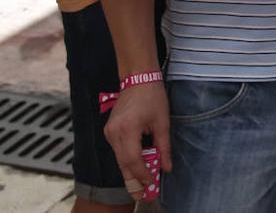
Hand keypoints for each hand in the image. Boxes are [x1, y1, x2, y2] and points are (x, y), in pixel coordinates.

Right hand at [103, 82, 170, 199]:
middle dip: (133, 180)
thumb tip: (166, 168)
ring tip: (141, 184)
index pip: (133, 160)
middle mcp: (114, 132)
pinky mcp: (109, 131)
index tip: (151, 184)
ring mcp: (109, 132)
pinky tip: (137, 167)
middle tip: (141, 195)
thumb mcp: (162, 122)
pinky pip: (118, 151)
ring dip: (130, 171)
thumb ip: (163, 146)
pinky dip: (127, 160)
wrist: (138, 78)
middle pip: (123, 163)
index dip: (142, 175)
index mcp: (128, 129)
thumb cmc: (153, 97)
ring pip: (119, 158)